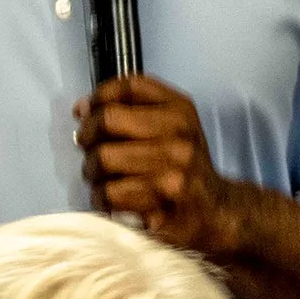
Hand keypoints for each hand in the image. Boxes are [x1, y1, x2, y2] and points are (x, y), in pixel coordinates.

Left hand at [76, 75, 239, 256]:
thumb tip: (83, 108)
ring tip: (103, 179)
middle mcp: (180, 136)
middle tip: (91, 151)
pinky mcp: (163, 204)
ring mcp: (174, 171)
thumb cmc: (183, 167)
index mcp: (180, 111)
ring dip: (93, 172)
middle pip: (108, 121)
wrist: (217, 211)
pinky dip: (102, 198)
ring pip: (104, 159)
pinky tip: (111, 200)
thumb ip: (129, 109)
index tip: (86, 113)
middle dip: (88, 137)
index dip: (98, 97)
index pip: (129, 86)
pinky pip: (110, 194)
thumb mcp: (170, 126)